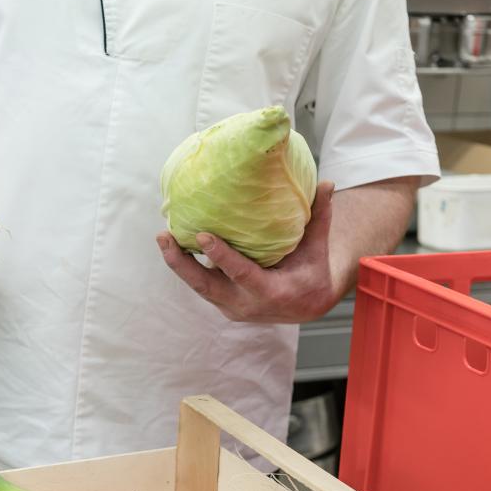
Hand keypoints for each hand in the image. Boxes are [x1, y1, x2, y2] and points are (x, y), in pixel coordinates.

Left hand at [156, 181, 341, 323]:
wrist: (306, 305)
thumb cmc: (312, 271)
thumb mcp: (317, 247)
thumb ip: (320, 217)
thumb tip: (327, 183)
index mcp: (272, 292)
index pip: (242, 274)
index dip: (222, 257)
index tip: (203, 236)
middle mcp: (246, 304)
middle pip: (206, 286)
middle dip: (182, 264)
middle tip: (165, 237)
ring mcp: (232, 307)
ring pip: (198, 286)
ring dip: (178, 263)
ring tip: (163, 238)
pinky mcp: (222, 304)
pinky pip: (201, 285)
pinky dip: (187, 266)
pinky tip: (174, 244)